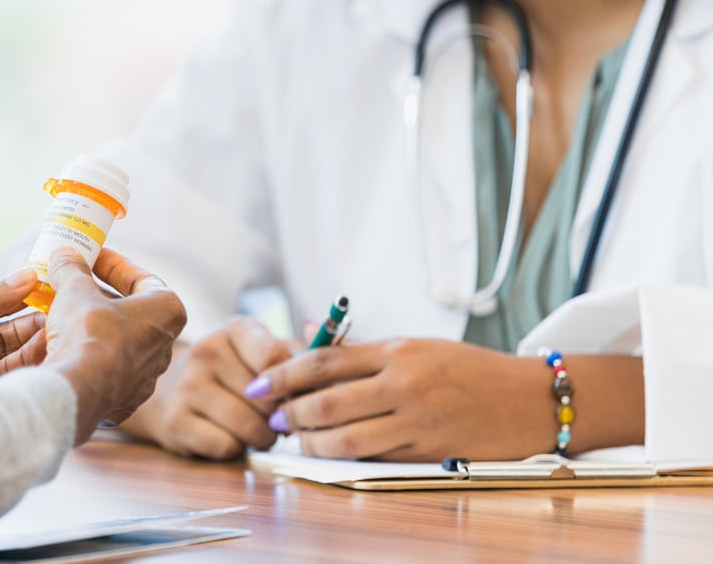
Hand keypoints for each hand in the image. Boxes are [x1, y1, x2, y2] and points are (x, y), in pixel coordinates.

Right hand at [41, 247, 185, 445]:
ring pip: (120, 345)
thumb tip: (64, 254)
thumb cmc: (89, 332)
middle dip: (102, 297)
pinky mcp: (125, 401)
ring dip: (96, 329)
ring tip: (65, 317)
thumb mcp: (75, 288)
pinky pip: (108, 373)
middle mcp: (165, 346)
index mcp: (167, 311)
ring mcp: (146, 378)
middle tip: (75, 285)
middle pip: (132, 313)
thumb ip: (72, 268)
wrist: (79, 389)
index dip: (114, 265)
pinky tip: (68, 351)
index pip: (142, 279)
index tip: (92, 257)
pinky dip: (90, 359)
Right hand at [118, 317, 293, 459]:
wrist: (172, 391)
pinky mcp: (176, 421)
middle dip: (280, 417)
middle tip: (276, 419)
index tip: (296, 398)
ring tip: (259, 432)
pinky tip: (231, 438)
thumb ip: (296, 359)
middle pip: (266, 400)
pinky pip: (227, 447)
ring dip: (264, 438)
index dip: (294, 387)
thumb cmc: (232, 372)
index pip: (274, 358)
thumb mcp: (262, 352)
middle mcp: (205, 351)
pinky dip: (237, 450)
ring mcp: (187, 386)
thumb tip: (325, 382)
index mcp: (233, 330)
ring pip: (250, 427)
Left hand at [247, 338, 554, 460]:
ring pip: (346, 437)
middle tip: (273, 419)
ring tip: (296, 440)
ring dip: (311, 442)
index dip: (283, 375)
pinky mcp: (430, 449)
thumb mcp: (417, 346)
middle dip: (290, 413)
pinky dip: (345, 456)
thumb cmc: (470, 370)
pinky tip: (330, 452)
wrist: (533, 398)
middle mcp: (404, 381)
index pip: (323, 360)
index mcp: (397, 349)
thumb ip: (363, 349)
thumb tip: (309, 335)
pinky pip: (375, 455)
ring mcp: (417, 417)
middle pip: (327, 401)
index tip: (258, 385)